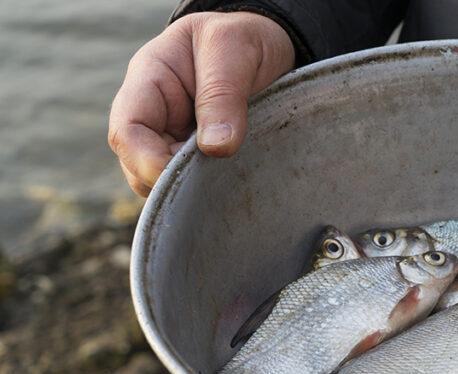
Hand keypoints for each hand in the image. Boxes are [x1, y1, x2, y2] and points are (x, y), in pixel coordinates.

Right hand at [108, 12, 294, 195]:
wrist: (265, 42)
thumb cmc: (242, 37)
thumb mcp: (232, 48)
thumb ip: (223, 95)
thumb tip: (216, 148)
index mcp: (148, 79)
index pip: (127, 131)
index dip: (147, 162)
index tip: (186, 175)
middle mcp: (152, 112)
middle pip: (137, 165)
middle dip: (170, 180)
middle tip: (218, 175)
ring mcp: (171, 135)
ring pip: (161, 180)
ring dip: (190, 187)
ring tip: (229, 171)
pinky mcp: (194, 154)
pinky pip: (188, 182)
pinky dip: (206, 188)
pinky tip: (232, 179)